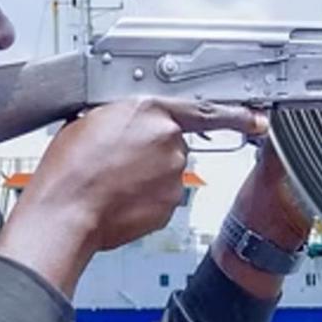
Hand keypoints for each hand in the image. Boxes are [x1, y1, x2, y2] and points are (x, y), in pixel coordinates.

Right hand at [18, 97, 267, 252]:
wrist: (64, 211)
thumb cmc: (69, 168)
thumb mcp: (89, 119)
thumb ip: (122, 116)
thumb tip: (127, 121)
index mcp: (150, 111)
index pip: (205, 109)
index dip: (236, 115)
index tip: (258, 118)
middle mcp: (169, 142)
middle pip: (174, 142)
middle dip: (152, 151)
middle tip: (118, 160)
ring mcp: (172, 176)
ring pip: (168, 171)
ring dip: (147, 175)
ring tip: (112, 181)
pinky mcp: (169, 206)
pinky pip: (162, 197)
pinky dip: (145, 199)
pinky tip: (119, 197)